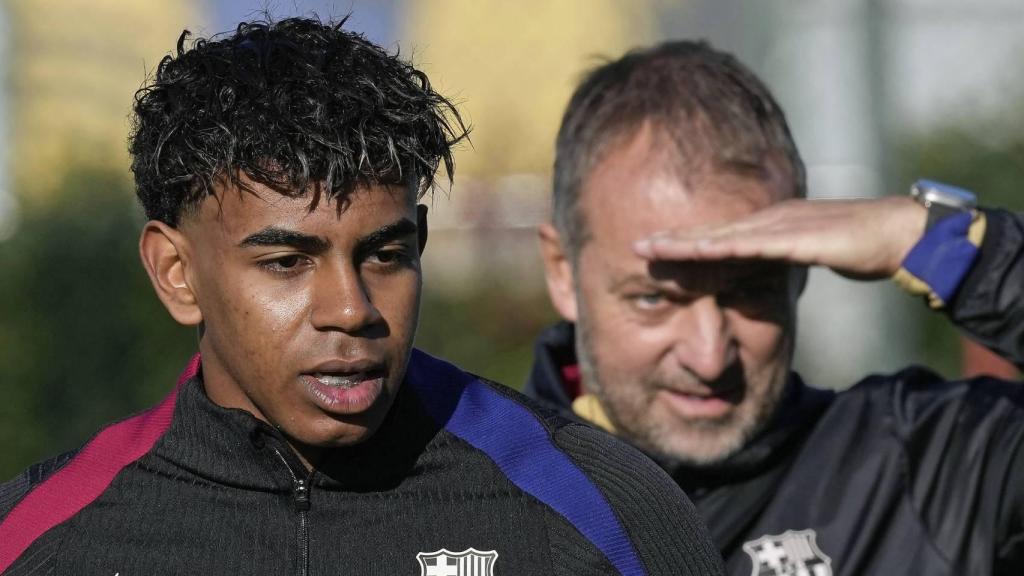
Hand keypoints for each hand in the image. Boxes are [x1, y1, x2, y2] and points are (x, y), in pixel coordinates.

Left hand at [633, 197, 927, 279]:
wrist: (897, 234)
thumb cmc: (857, 245)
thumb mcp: (808, 254)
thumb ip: (783, 260)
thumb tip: (763, 272)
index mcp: (770, 223)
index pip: (718, 235)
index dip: (684, 241)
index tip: (651, 249)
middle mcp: (770, 219)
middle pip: (712, 232)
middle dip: (672, 239)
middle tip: (635, 246)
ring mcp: (782, 225)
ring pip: (724, 236)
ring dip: (686, 243)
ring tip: (652, 249)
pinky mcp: (798, 237)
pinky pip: (754, 245)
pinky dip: (724, 249)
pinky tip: (700, 253)